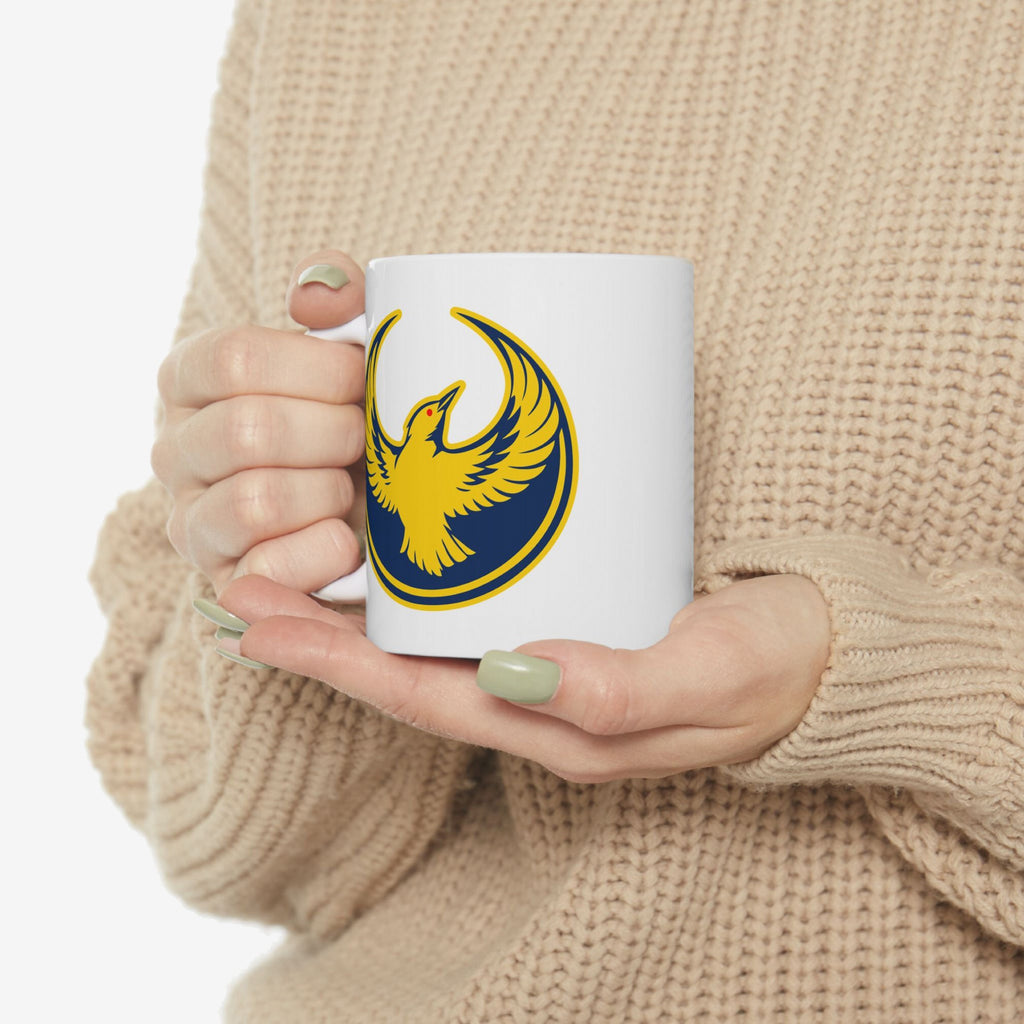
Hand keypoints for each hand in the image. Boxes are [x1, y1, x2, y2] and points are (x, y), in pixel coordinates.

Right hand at [152, 251, 366, 594]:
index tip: (362, 378)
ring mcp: (191, 522)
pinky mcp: (224, 583)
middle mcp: (174, 450)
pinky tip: (348, 537)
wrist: (372, 508)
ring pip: (256, 501)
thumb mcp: (350, 348)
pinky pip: (269, 569)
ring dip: (329, 492)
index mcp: (190, 379)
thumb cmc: (352, 417)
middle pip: (249, 431)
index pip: (234, 359)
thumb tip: (315, 296)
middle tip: (366, 438)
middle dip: (334, 434)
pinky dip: (326, 550)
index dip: (318, 369)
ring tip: (352, 487)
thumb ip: (337, 297)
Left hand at [213, 572, 829, 780]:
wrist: (828, 651)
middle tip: (244, 584)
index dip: (335, 664)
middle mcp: (540, 703)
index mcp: (559, 729)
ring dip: (359, 612)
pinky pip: (477, 614)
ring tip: (293, 564)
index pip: (421, 699)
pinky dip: (422, 589)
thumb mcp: (710, 676)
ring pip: (434, 645)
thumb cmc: (775, 665)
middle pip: (407, 673)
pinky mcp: (574, 625)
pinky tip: (397, 552)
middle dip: (321, 637)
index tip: (258, 622)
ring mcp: (553, 668)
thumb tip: (512, 674)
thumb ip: (618, 688)